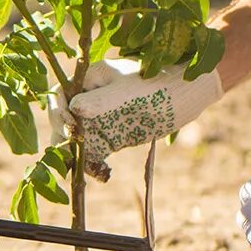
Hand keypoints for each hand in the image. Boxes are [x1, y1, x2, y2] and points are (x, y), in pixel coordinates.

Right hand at [65, 58, 224, 177]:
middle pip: (65, 118)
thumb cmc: (162, 84)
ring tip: (86, 169)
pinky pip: (94, 150)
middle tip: (72, 154)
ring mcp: (103, 117)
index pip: (62, 93)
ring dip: (76, 155)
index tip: (69, 126)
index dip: (58, 111)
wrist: (191, 93)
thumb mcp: (130, 93)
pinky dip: (93, 163)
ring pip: (77, 138)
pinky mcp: (114, 135)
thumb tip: (72, 108)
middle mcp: (93, 96)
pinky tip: (102, 174)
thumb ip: (100, 101)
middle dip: (64, 137)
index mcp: (93, 77)